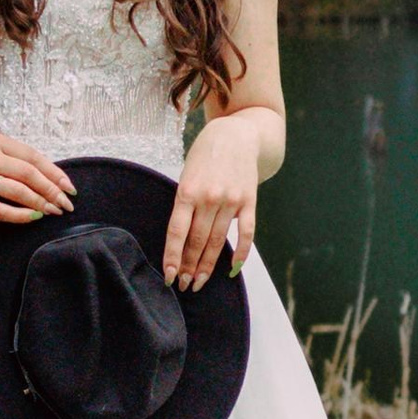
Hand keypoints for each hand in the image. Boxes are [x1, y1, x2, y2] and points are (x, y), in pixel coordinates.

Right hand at [0, 135, 76, 227]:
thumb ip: (27, 166)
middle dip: (51, 190)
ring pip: (18, 191)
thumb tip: (60, 183)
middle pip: (28, 174)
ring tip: (54, 210)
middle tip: (65, 203)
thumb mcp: (3, 160)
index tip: (70, 188)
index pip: (33, 157)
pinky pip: (4, 211)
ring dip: (41, 203)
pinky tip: (36, 217)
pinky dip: (24, 215)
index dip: (55, 173)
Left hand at [163, 115, 263, 289]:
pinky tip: (233, 268)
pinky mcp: (249, 201)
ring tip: (198, 281)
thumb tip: (182, 239)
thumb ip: (185, 203)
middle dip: (188, 267)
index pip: (177, 232)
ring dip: (207, 265)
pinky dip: (241, 253)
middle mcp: (209, 198)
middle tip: (183, 285)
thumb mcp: (187, 174)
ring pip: (218, 241)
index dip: (172, 257)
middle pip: (197, 241)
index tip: (169, 276)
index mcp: (188, 191)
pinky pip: (246, 232)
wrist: (237, 133)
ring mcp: (231, 200)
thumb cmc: (206, 154)